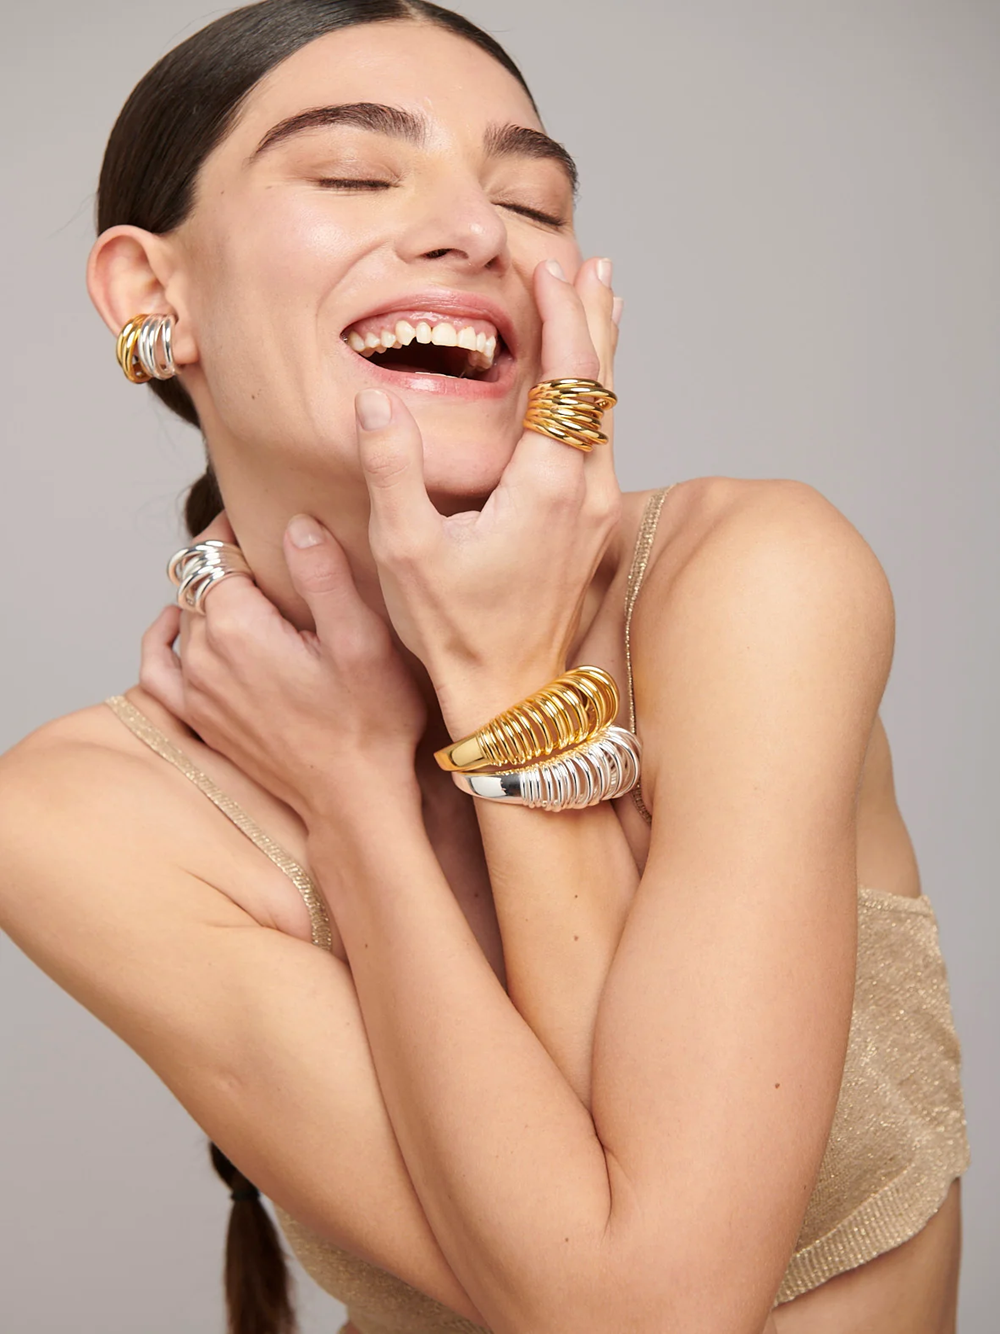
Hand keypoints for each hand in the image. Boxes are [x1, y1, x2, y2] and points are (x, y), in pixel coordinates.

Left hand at [139, 511, 426, 824]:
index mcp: (238, 626)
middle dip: (228, 562)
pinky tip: (178, 626)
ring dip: (210, 597)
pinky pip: (158, 668)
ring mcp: (196, 691)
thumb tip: (294, 525)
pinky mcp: (201, 719)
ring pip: (185, 617)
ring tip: (250, 588)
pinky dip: (164, 640)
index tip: (270, 522)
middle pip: (200, 582)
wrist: (354, 797)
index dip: (242, 531)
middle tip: (273, 556)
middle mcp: (204, 656)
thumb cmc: (369, 722)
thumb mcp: (362, 639)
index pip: (217, 551)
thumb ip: (323, 574)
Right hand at [356, 257, 622, 732]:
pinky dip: (594, 395)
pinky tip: (586, 385)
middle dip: (593, 315)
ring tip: (600, 297)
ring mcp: (596, 511)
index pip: (569, 378)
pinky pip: (600, 440)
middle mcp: (587, 492)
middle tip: (587, 261)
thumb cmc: (455, 632)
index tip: (549, 263)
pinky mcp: (591, 527)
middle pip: (601, 383)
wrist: (511, 697)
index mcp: (548, 487)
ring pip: (607, 410)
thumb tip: (373, 403)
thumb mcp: (406, 552)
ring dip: (599, 352)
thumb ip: (392, 472)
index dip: (562, 314)